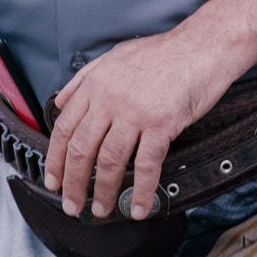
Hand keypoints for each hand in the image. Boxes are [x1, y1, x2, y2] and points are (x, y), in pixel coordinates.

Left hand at [45, 26, 244, 221]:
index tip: (53, 180)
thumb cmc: (164, 52)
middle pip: (81, 149)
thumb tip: (61, 102)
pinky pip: (146, 165)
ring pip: (109, 161)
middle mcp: (110, 98)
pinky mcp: (162, 123)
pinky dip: (140, 191)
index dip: (55, 160)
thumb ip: (85, 78)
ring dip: (102, 192)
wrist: (203, 46)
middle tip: (71, 205)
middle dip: (73, 183)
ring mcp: (135, 112)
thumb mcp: (116, 56)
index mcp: (96, 84)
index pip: (64, 128)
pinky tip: (137, 207)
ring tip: (100, 209)